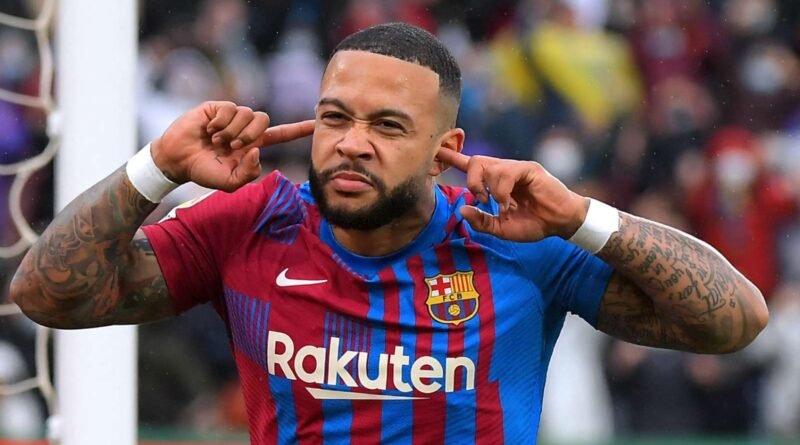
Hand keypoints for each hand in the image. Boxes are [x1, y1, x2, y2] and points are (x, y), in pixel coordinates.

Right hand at [151, 101, 314, 191]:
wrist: (177, 160)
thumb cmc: (203, 172)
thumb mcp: (229, 182)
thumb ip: (248, 172)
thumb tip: (257, 150)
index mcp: (253, 145)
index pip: (281, 134)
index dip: (298, 129)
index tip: (315, 122)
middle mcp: (245, 128)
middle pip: (264, 120)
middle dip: (250, 135)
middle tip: (231, 147)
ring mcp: (231, 117)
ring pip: (247, 114)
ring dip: (231, 131)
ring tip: (215, 140)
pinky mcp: (217, 107)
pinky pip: (229, 109)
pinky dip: (219, 123)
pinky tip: (208, 129)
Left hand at [436, 149, 588, 241]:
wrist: (560, 223)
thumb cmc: (534, 224)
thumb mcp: (502, 228)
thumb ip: (482, 221)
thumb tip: (463, 209)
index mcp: (496, 183)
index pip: (471, 165)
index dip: (453, 158)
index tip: (437, 151)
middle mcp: (504, 171)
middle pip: (475, 161)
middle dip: (472, 181)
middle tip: (483, 199)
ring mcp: (516, 168)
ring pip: (488, 167)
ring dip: (490, 190)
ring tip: (504, 206)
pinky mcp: (528, 169)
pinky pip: (505, 173)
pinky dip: (502, 191)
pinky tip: (509, 203)